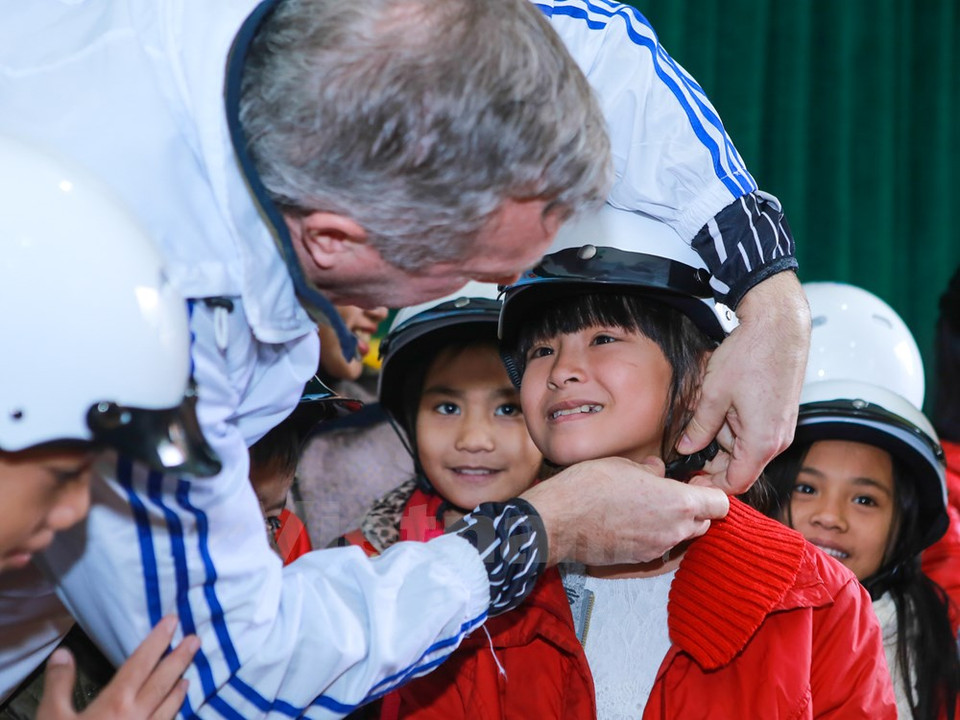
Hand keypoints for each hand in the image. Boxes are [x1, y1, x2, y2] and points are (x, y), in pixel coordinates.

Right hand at [37, 616, 198, 719]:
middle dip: (179, 658)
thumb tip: (64, 653)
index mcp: (115, 702)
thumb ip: (60, 684)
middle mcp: (137, 715)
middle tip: (197, 639)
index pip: (141, 663)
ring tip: (189, 675)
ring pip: (169, 706)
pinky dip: (172, 715)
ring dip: (179, 689)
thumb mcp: (52, 717)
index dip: (157, 640)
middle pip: (163, 681)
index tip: (172, 620)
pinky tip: (175, 712)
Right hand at [521, 456, 728, 565]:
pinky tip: (632, 522)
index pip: (720, 504)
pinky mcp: (640, 560)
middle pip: (704, 523)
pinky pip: (659, 547)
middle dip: (693, 510)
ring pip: (681, 536)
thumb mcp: (624, 465)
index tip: (698, 485)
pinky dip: (653, 536)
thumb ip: (650, 470)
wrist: (560, 521)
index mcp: (678, 502)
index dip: (711, 493)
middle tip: (670, 494)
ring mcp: (658, 548)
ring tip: (647, 508)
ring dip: (673, 524)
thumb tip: (657, 470)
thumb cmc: (590, 487)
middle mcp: (674, 530)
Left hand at [677, 271, 810, 493]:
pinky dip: (735, 425)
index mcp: (761, 443)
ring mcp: (781, 428)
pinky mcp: (780, 415)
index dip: (710, 485)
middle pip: (740, 467)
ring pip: (745, 448)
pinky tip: (721, 405)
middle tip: (686, 447)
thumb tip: (686, 448)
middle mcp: (776, 441)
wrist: (779, 326)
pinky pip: (754, 432)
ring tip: (705, 412)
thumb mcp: (713, 395)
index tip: (689, 480)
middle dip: (713, 459)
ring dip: (722, 438)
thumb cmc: (750, 356)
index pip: (735, 483)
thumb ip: (699, 428)